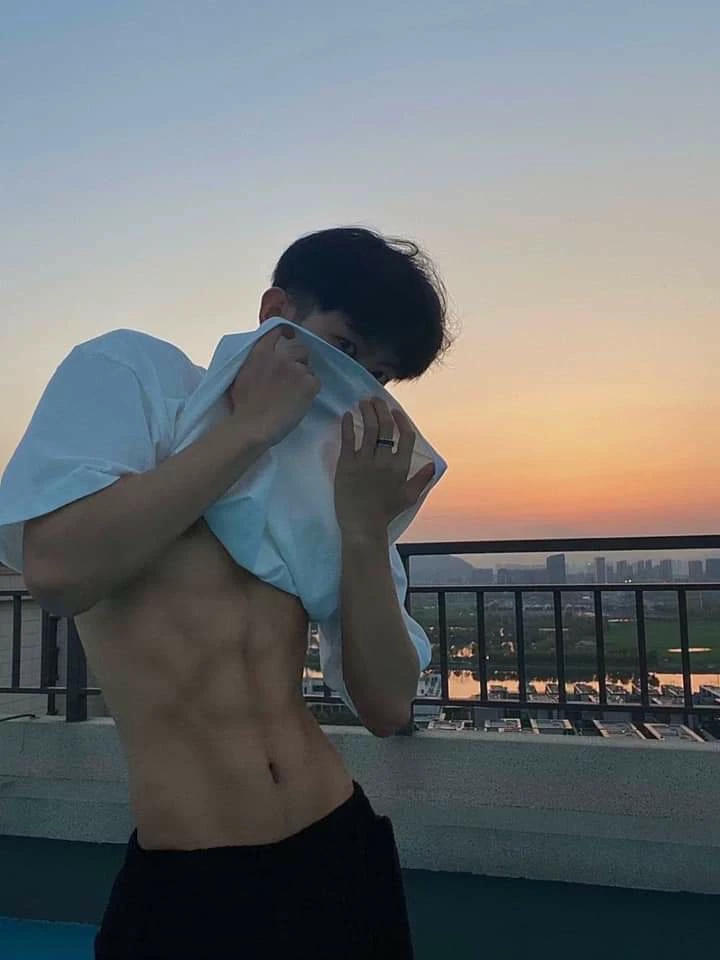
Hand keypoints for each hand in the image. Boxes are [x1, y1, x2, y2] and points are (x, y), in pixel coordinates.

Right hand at [227, 325, 320, 447]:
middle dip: (299, 359)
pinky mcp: (309, 384)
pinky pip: (316, 381)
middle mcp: (281, 356)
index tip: (290, 336)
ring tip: (295, 392)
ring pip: (308, 367)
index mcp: (261, 352)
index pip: (277, 330)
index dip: (286, 332)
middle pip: (300, 348)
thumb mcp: (241, 374)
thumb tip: (263, 357)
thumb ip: (254, 361)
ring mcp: (296, 369)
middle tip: (293, 376)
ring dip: (304, 376)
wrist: (253, 426)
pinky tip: (301, 400)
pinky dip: (311, 389)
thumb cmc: (242, 406)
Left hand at [334, 396, 435, 535]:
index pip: (405, 436)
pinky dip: (347, 425)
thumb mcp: (409, 497)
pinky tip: (347, 415)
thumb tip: (433, 465)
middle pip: (385, 427)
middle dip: (381, 409)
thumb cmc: (386, 512)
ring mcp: (364, 462)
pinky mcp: (346, 465)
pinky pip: (347, 440)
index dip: (401, 421)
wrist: (362, 525)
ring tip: (363, 402)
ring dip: (366, 412)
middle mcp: (384, 461)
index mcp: (401, 467)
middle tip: (375, 400)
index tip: (395, 411)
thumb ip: (422, 479)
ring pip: (368, 429)